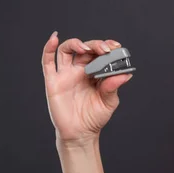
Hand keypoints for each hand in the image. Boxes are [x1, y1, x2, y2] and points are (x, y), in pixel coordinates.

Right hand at [41, 32, 133, 146]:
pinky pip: (48, 62)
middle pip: (85, 49)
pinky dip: (49, 48)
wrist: (80, 133)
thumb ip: (113, 87)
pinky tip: (54, 39)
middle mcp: (80, 70)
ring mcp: (66, 74)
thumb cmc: (94, 117)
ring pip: (67, 50)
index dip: (107, 47)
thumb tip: (125, 74)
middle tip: (105, 49)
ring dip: (76, 43)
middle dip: (96, 45)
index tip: (116, 46)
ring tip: (85, 48)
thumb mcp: (109, 102)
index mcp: (95, 73)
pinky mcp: (53, 81)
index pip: (100, 54)